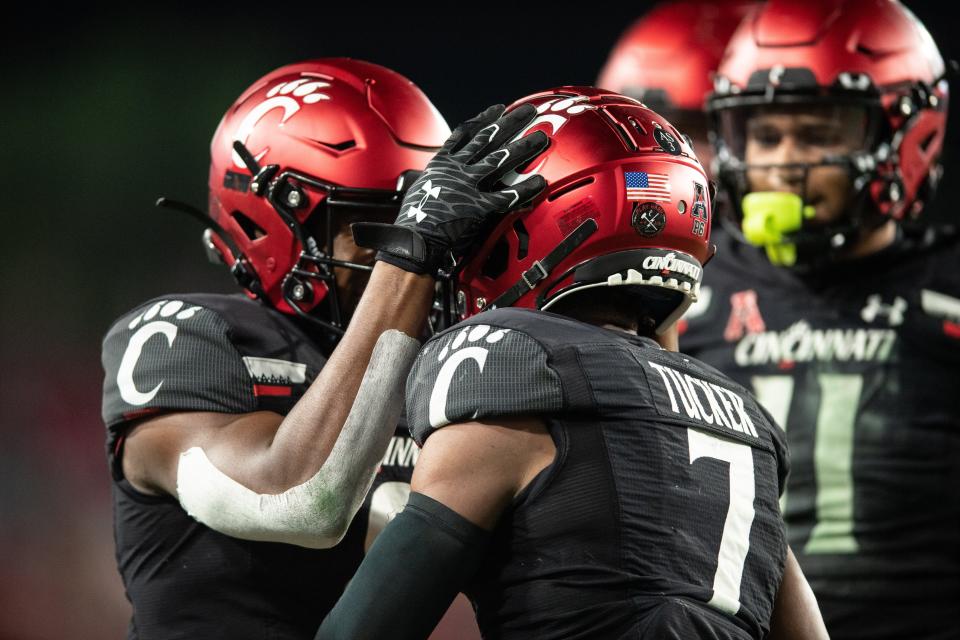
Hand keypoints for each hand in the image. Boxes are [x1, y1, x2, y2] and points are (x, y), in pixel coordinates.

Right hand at [352, 103, 548, 275]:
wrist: (412, 240)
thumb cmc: (415, 219)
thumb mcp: (421, 187)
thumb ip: (438, 176)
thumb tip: (441, 173)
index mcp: (442, 163)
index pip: (466, 133)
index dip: (484, 119)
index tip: (498, 108)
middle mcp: (457, 169)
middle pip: (489, 139)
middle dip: (511, 123)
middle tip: (529, 111)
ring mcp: (468, 186)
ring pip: (500, 160)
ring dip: (523, 148)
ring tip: (542, 139)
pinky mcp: (477, 207)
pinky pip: (507, 196)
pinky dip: (524, 189)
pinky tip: (540, 182)